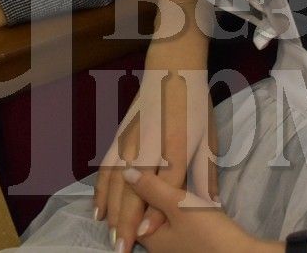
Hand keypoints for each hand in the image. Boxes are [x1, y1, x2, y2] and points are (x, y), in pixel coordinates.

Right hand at [94, 71, 215, 251]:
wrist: (171, 70)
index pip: (165, 182)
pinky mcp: (119, 137)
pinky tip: (98, 210)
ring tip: (111, 237)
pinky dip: (100, 191)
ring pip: (115, 181)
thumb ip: (203, 176)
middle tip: (122, 248)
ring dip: (111, 211)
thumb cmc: (195, 108)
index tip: (146, 233)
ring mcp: (130, 139)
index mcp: (177, 143)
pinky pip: (105, 168)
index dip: (155, 208)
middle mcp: (149, 142)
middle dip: (126, 221)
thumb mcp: (208, 141)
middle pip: (133, 186)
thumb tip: (205, 208)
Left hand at [122, 167, 274, 252]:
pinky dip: (181, 206)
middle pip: (147, 211)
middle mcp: (159, 244)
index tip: (140, 161)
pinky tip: (191, 194)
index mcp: (150, 236)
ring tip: (175, 173)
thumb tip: (125, 172)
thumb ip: (152, 188)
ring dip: (167, 197)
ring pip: (165, 215)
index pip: (131, 207)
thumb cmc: (208, 233)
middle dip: (151, 189)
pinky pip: (180, 220)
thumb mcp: (179, 206)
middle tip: (158, 163)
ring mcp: (177, 245)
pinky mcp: (194, 242)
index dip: (134, 184)